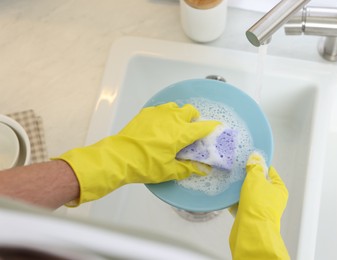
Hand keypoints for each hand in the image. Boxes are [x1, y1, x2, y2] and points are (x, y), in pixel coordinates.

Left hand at [54, 102, 219, 205]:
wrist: (119, 157)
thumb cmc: (145, 165)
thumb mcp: (169, 171)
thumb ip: (188, 168)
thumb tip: (202, 169)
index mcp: (182, 133)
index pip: (204, 127)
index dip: (213, 128)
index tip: (216, 130)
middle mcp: (173, 119)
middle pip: (191, 111)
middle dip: (194, 119)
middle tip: (191, 131)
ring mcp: (158, 113)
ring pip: (175, 107)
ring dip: (179, 115)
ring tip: (175, 127)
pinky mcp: (146, 113)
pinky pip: (160, 110)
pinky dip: (164, 116)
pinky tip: (159, 127)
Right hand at [229, 152, 289, 259]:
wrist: (251, 229)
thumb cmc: (258, 204)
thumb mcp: (255, 179)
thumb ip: (255, 167)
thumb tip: (255, 158)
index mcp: (279, 189)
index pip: (270, 172)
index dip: (259, 165)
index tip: (249, 160)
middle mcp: (273, 199)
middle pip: (259, 183)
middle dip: (247, 177)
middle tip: (238, 170)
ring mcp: (261, 208)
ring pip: (249, 194)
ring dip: (240, 189)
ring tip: (231, 182)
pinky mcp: (250, 216)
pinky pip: (242, 204)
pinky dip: (236, 200)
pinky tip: (228, 196)